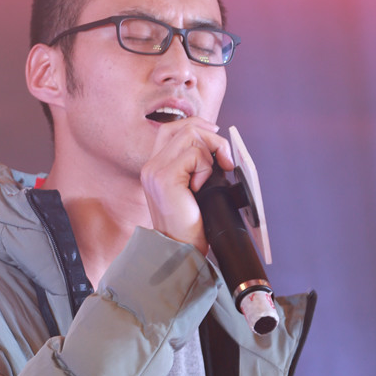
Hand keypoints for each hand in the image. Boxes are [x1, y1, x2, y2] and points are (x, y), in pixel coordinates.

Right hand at [140, 117, 233, 251]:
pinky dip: (206, 168)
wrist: (181, 249)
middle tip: (224, 159)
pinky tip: (201, 187)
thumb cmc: (189, 224)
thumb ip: (194, 165)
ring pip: (190, 136)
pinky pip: (194, 155)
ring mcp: (155, 170)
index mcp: (155, 166)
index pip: (172, 128)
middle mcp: (151, 166)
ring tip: (210, 176)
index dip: (197, 126)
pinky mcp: (164, 178)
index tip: (216, 137)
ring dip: (210, 153)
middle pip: (183, 127)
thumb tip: (216, 145)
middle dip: (211, 137)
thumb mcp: (192, 188)